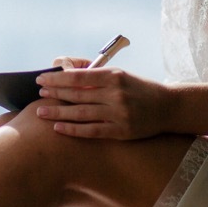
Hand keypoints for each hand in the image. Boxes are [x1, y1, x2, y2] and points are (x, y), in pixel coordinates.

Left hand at [36, 65, 167, 139]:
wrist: (168, 107)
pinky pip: (92, 130)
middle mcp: (115, 94)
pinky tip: (58, 127)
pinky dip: (73, 129)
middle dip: (55, 94)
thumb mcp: (121, 76)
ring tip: (41, 111)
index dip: (58, 79)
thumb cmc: (139, 88)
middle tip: (39, 94)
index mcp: (114, 76)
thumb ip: (97, 78)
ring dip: (58, 112)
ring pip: (81, 113)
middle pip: (77, 94)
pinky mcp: (121, 131)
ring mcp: (118, 114)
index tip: (42, 79)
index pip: (79, 77)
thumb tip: (67, 77)